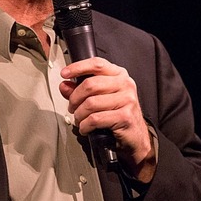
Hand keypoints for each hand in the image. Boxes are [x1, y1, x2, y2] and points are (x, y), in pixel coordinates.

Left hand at [59, 57, 155, 181]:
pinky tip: (85, 128)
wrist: (135, 136)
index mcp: (119, 75)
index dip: (78, 67)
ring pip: (91, 103)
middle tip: (72, 107)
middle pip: (90, 85)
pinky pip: (95, 119)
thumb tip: (64, 86)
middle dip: (74, 98)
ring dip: (79, 114)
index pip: (97, 64)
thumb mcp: (100, 98)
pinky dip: (85, 125)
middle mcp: (125, 84)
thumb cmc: (117, 114)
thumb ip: (80, 90)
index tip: (64, 73)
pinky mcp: (125, 116)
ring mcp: (127, 100)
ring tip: (79, 119)